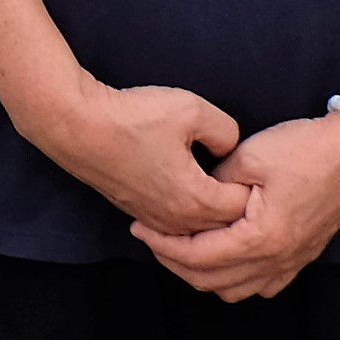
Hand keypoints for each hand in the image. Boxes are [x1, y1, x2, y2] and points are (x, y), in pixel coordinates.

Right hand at [19, 79, 249, 242]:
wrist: (77, 126)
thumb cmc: (133, 117)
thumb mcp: (192, 109)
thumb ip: (226, 131)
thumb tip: (231, 147)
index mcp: (195, 199)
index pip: (243, 208)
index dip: (256, 187)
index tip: (262, 168)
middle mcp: (176, 220)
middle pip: (223, 226)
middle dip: (240, 207)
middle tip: (254, 182)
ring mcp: (155, 220)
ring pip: (199, 230)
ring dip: (215, 214)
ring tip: (227, 187)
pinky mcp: (139, 213)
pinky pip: (177, 226)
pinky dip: (193, 215)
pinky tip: (196, 190)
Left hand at [141, 114, 339, 302]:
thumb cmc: (307, 149)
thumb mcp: (251, 155)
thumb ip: (216, 182)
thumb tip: (198, 194)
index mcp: (260, 238)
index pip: (197, 256)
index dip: (163, 245)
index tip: (140, 228)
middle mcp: (276, 260)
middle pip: (211, 281)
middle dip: (175, 262)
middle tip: (153, 238)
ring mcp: (292, 263)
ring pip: (234, 290)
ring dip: (203, 275)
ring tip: (182, 247)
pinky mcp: (302, 257)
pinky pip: (261, 286)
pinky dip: (234, 279)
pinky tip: (223, 256)